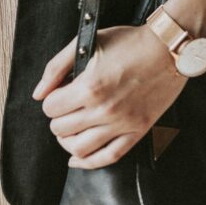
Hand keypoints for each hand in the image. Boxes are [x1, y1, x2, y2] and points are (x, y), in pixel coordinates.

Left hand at [32, 24, 186, 167]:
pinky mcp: (137, 132)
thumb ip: (57, 66)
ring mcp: (122, 124)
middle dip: (57, 117)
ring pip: (80, 149)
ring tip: (70, 128)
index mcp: (90, 87)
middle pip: (61, 129)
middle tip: (64, 107)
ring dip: (68, 141)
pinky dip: (89, 162)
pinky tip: (78, 158)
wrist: (166, 49)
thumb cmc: (129, 42)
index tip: (58, 93)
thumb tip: (39, 93)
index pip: (51, 108)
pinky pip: (108, 157)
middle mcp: (104, 110)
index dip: (51, 99)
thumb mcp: (88, 42)